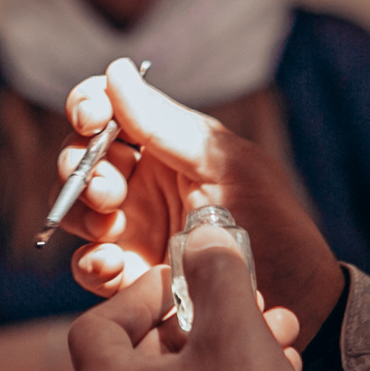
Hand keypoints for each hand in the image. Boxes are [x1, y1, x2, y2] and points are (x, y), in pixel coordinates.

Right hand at [61, 60, 345, 337]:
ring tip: (110, 222)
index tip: (93, 118)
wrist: (296, 299)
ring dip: (80, 210)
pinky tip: (112, 263)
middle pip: (78, 158)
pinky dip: (89, 262)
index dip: (86, 106)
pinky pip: (87, 265)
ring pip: (73, 209)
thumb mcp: (226, 166)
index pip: (106, 109)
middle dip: (80, 164)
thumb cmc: (274, 222)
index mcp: (163, 145)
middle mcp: (139, 183)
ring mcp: (129, 230)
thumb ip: (166, 125)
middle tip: (108, 186)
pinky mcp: (127, 277)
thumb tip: (115, 72)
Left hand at [68, 226, 329, 370]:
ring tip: (279, 343)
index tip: (183, 280)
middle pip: (142, 361)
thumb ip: (216, 274)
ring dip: (222, 362)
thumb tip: (205, 237)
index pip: (97, 326)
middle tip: (245, 307)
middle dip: (200, 325)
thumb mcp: (236, 332)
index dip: (139, 294)